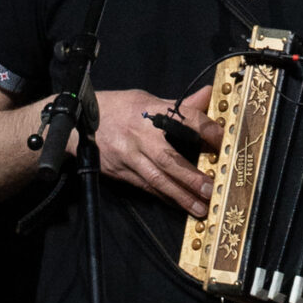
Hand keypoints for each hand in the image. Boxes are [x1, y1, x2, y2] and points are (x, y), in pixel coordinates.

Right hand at [94, 85, 220, 216]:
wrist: (80, 123)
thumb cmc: (118, 108)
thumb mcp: (147, 99)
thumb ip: (179, 104)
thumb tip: (208, 94)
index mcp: (150, 111)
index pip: (183, 117)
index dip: (204, 128)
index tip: (222, 139)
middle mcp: (140, 135)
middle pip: (168, 158)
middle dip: (190, 177)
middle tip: (211, 189)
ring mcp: (128, 156)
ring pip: (157, 179)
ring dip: (180, 195)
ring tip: (200, 207)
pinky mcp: (121, 172)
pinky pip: (146, 187)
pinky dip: (164, 197)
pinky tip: (179, 205)